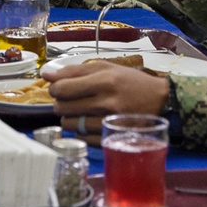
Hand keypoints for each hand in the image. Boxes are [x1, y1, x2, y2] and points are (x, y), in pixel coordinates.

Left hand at [49, 61, 168, 142]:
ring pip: (71, 125)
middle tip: (67, 100)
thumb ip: (75, 71)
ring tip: (77, 112)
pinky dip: (81, 132)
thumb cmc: (131, 82)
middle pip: (64, 107)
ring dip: (68, 119)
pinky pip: (84, 138)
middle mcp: (107, 102)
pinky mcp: (113, 139)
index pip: (64, 88)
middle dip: (59, 104)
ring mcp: (110, 123)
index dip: (54, 89)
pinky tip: (88, 123)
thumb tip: (45, 75)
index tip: (58, 88)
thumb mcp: (106, 67)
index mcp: (104, 80)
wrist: (160, 101)